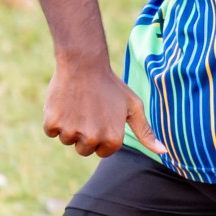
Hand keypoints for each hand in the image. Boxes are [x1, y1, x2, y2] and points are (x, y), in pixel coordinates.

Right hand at [43, 56, 167, 157]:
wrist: (84, 63)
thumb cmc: (111, 86)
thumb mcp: (133, 106)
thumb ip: (146, 132)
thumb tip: (164, 153)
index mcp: (113, 139)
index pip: (102, 152)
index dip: (100, 134)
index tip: (102, 116)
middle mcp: (92, 139)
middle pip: (84, 149)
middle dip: (85, 133)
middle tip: (89, 109)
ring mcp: (71, 132)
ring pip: (67, 140)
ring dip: (69, 125)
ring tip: (78, 104)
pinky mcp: (53, 123)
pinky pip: (51, 131)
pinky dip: (55, 118)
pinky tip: (65, 102)